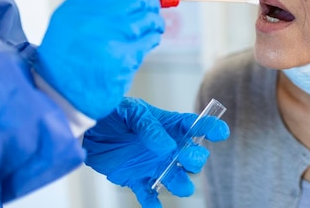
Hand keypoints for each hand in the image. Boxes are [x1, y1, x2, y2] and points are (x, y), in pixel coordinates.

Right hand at [35, 0, 164, 118]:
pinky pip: (147, 43)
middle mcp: (92, 19)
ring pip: (146, 20)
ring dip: (155, 22)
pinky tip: (149, 43)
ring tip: (155, 27)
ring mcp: (109, 38)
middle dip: (150, 3)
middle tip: (154, 9)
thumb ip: (98, 7)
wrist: (60, 96)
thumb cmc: (67, 61)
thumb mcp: (70, 24)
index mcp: (78, 7)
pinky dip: (152, 40)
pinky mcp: (123, 58)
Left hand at [83, 97, 228, 207]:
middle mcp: (168, 147)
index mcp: (170, 126)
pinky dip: (153, 203)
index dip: (210, 129)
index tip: (220, 133)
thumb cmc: (114, 114)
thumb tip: (166, 145)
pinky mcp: (138, 180)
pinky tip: (154, 205)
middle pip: (193, 157)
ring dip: (181, 184)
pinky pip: (150, 195)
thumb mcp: (131, 112)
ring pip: (177, 179)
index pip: (195, 126)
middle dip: (196, 159)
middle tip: (187, 157)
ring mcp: (155, 165)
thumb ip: (149, 127)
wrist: (89, 130)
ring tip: (179, 186)